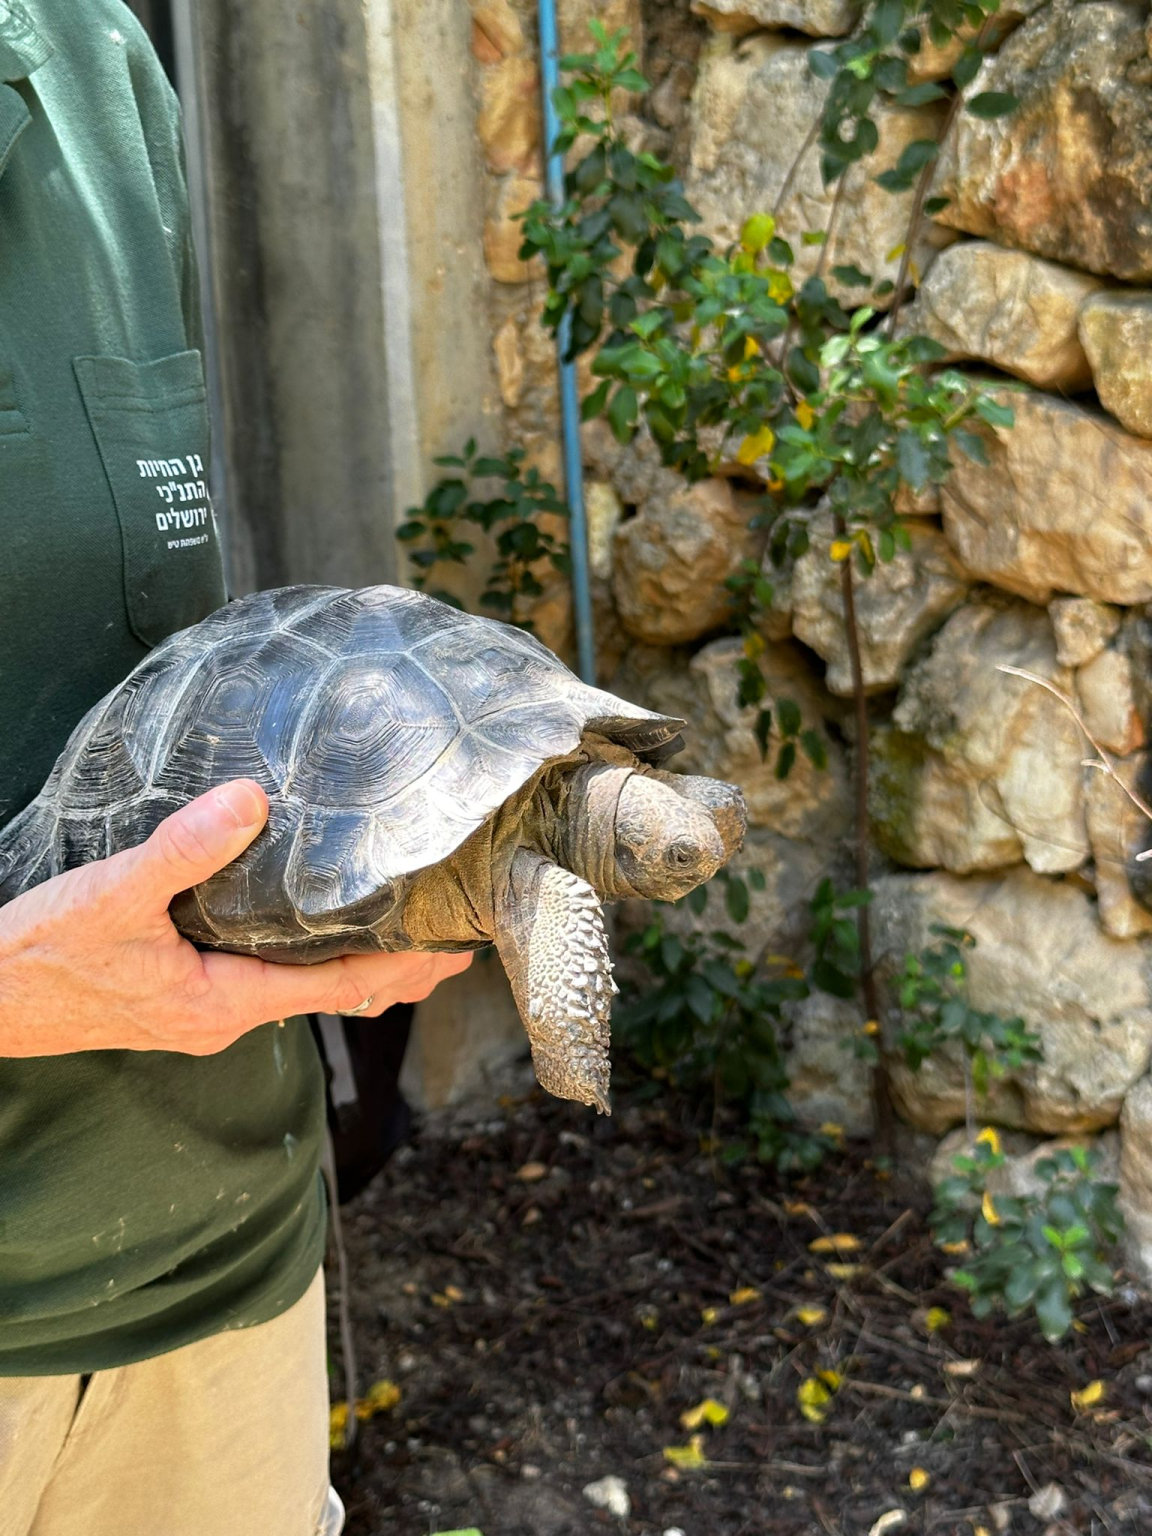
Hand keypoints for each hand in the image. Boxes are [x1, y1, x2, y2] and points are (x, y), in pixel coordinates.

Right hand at [0, 780, 471, 1055]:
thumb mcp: (112, 896)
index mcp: (222, 1003)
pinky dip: (307, 963)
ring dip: (354, 968)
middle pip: (331, 996)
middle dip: (394, 973)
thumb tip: (252, 801)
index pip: (338, 988)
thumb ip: (182, 850)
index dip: (400, 968)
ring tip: (404, 939)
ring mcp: (202, 1013)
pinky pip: (265, 983)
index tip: (453, 951)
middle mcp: (223, 1018)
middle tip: (453, 946)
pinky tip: (313, 934)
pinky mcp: (180, 1000)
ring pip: (299, 991)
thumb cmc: (39, 957)